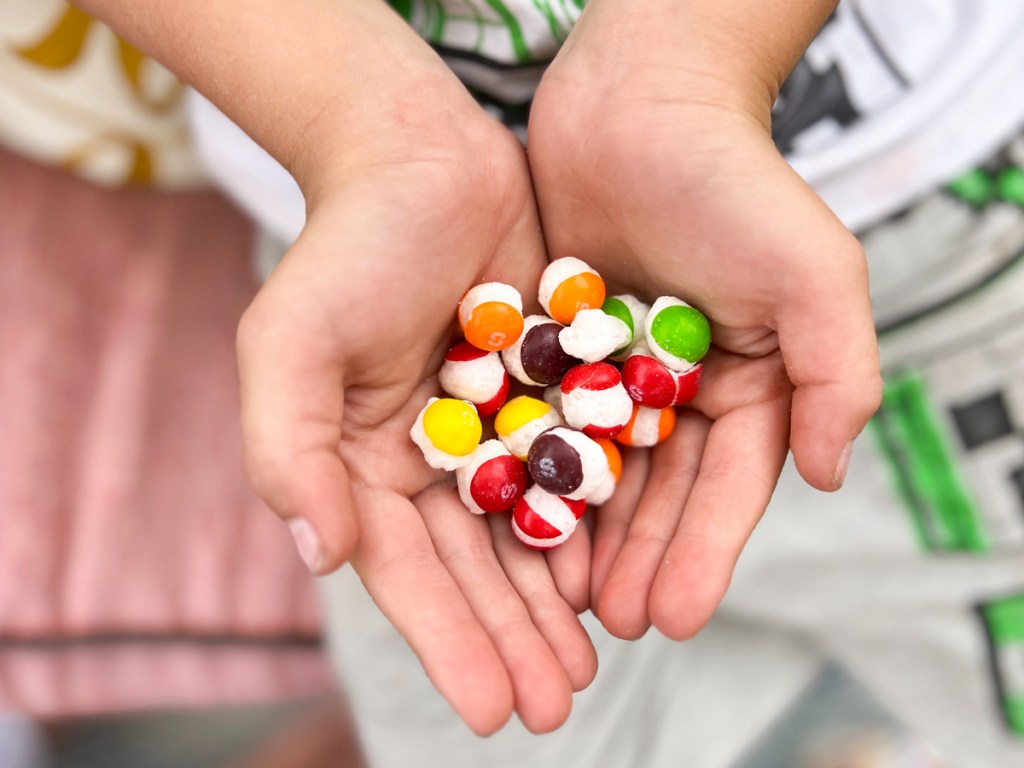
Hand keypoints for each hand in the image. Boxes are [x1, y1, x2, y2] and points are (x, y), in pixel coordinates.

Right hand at [77, 0, 596, 734]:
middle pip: (472, 567)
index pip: (405, 572)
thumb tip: (321, 556)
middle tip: (553, 705)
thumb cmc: (346, 249)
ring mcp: (489, 428)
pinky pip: (570, 470)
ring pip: (525, 531)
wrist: (416, 158)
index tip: (488, 710)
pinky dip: (589, 524)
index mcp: (362, 463)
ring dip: (552, 602)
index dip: (446, 642)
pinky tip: (609, 576)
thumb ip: (291, 451)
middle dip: (509, 639)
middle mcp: (427, 459)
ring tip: (586, 667)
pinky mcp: (542, 390)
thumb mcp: (290, 345)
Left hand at [527, 6, 881, 640]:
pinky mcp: (553, 349)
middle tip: (610, 630)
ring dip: (582, 537)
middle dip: (638, 563)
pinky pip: (539, 422)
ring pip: (595, 471)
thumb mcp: (811, 271)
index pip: (728, 488)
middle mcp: (680, 389)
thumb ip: (837, 370)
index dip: (701, 555)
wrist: (638, 99)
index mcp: (747, 382)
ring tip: (562, 603)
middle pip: (658, 494)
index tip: (673, 618)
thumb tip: (836, 470)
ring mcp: (612, 373)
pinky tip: (510, 524)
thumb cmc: (731, 179)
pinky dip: (529, 474)